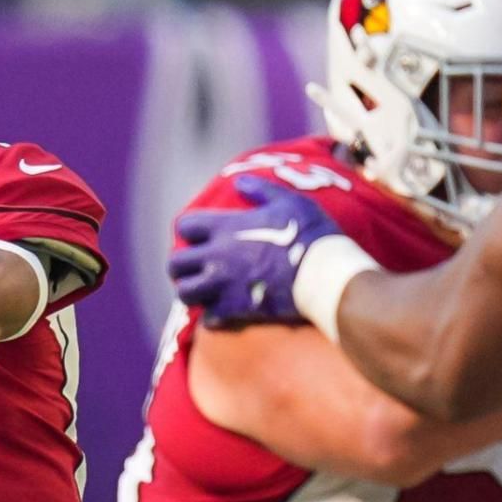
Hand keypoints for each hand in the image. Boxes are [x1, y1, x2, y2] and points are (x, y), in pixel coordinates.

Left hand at [168, 176, 339, 325]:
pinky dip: (212, 317)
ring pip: (184, 293)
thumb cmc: (311, 233)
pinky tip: (223, 312)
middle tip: (195, 267)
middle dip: (181, 265)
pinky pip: (208, 318)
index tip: (200, 236)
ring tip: (204, 290)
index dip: (189, 230)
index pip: (185, 226)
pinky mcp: (235, 309)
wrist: (325, 274)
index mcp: (226, 227)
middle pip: (175, 263)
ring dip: (191, 292)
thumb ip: (261, 191)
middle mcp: (217, 256)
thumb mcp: (289, 202)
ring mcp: (223, 284)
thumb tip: (240, 182)